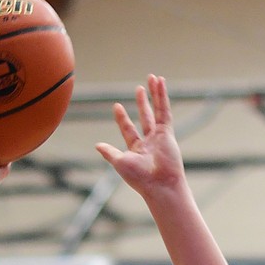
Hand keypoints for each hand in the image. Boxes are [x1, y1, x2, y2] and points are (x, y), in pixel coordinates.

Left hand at [95, 74, 184, 196]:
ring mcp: (160, 137)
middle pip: (145, 118)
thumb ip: (110, 153)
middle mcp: (149, 142)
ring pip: (157, 111)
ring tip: (153, 78)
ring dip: (155, 95)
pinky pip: (165, 111)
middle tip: (139, 89)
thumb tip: (97, 145)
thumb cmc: (140, 178)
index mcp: (137, 150)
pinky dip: (163, 97)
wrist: (160, 186)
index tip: (116, 106)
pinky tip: (160, 83)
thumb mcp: (120, 163)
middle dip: (142, 103)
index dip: (122, 118)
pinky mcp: (168, 133)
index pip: (128, 130)